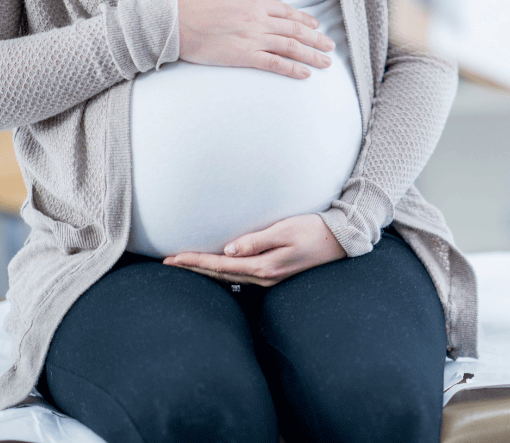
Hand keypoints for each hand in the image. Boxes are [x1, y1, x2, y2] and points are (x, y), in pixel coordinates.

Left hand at [163, 213, 346, 285]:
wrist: (341, 241)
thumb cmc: (314, 230)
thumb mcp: (286, 231)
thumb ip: (256, 241)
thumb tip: (228, 251)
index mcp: (264, 267)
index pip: (220, 265)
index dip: (194, 262)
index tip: (172, 259)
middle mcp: (263, 277)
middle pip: (220, 275)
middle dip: (194, 269)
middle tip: (168, 264)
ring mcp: (269, 278)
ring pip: (228, 278)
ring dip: (205, 272)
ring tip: (185, 267)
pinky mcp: (273, 274)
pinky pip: (239, 276)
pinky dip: (222, 273)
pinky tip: (215, 269)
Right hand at [176, 0, 336, 79]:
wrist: (175, 21)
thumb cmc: (195, 3)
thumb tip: (270, 0)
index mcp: (254, 2)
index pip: (288, 12)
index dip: (305, 20)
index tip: (317, 26)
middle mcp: (258, 19)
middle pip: (296, 30)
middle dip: (316, 39)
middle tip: (330, 46)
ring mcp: (253, 38)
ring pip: (291, 47)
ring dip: (312, 55)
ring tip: (326, 63)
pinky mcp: (244, 56)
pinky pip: (274, 64)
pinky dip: (293, 69)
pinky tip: (305, 74)